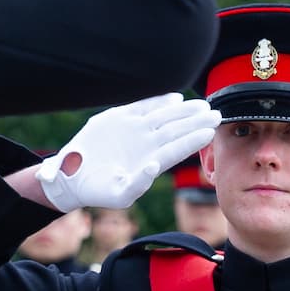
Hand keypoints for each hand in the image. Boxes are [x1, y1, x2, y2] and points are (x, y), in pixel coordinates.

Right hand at [37, 95, 220, 212]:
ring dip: (183, 110)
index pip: (176, 149)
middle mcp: (146, 145)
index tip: (210, 132)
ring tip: (201, 105)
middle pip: (175, 131)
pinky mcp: (119, 118)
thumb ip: (137, 183)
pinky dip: (157, 101)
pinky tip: (175, 98)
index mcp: (150, 163)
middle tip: (216, 113)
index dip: (193, 140)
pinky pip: (142, 106)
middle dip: (196, 122)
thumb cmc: (99, 191)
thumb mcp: (119, 193)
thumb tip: (154, 166)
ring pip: (163, 117)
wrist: (73, 176)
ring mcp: (134, 130)